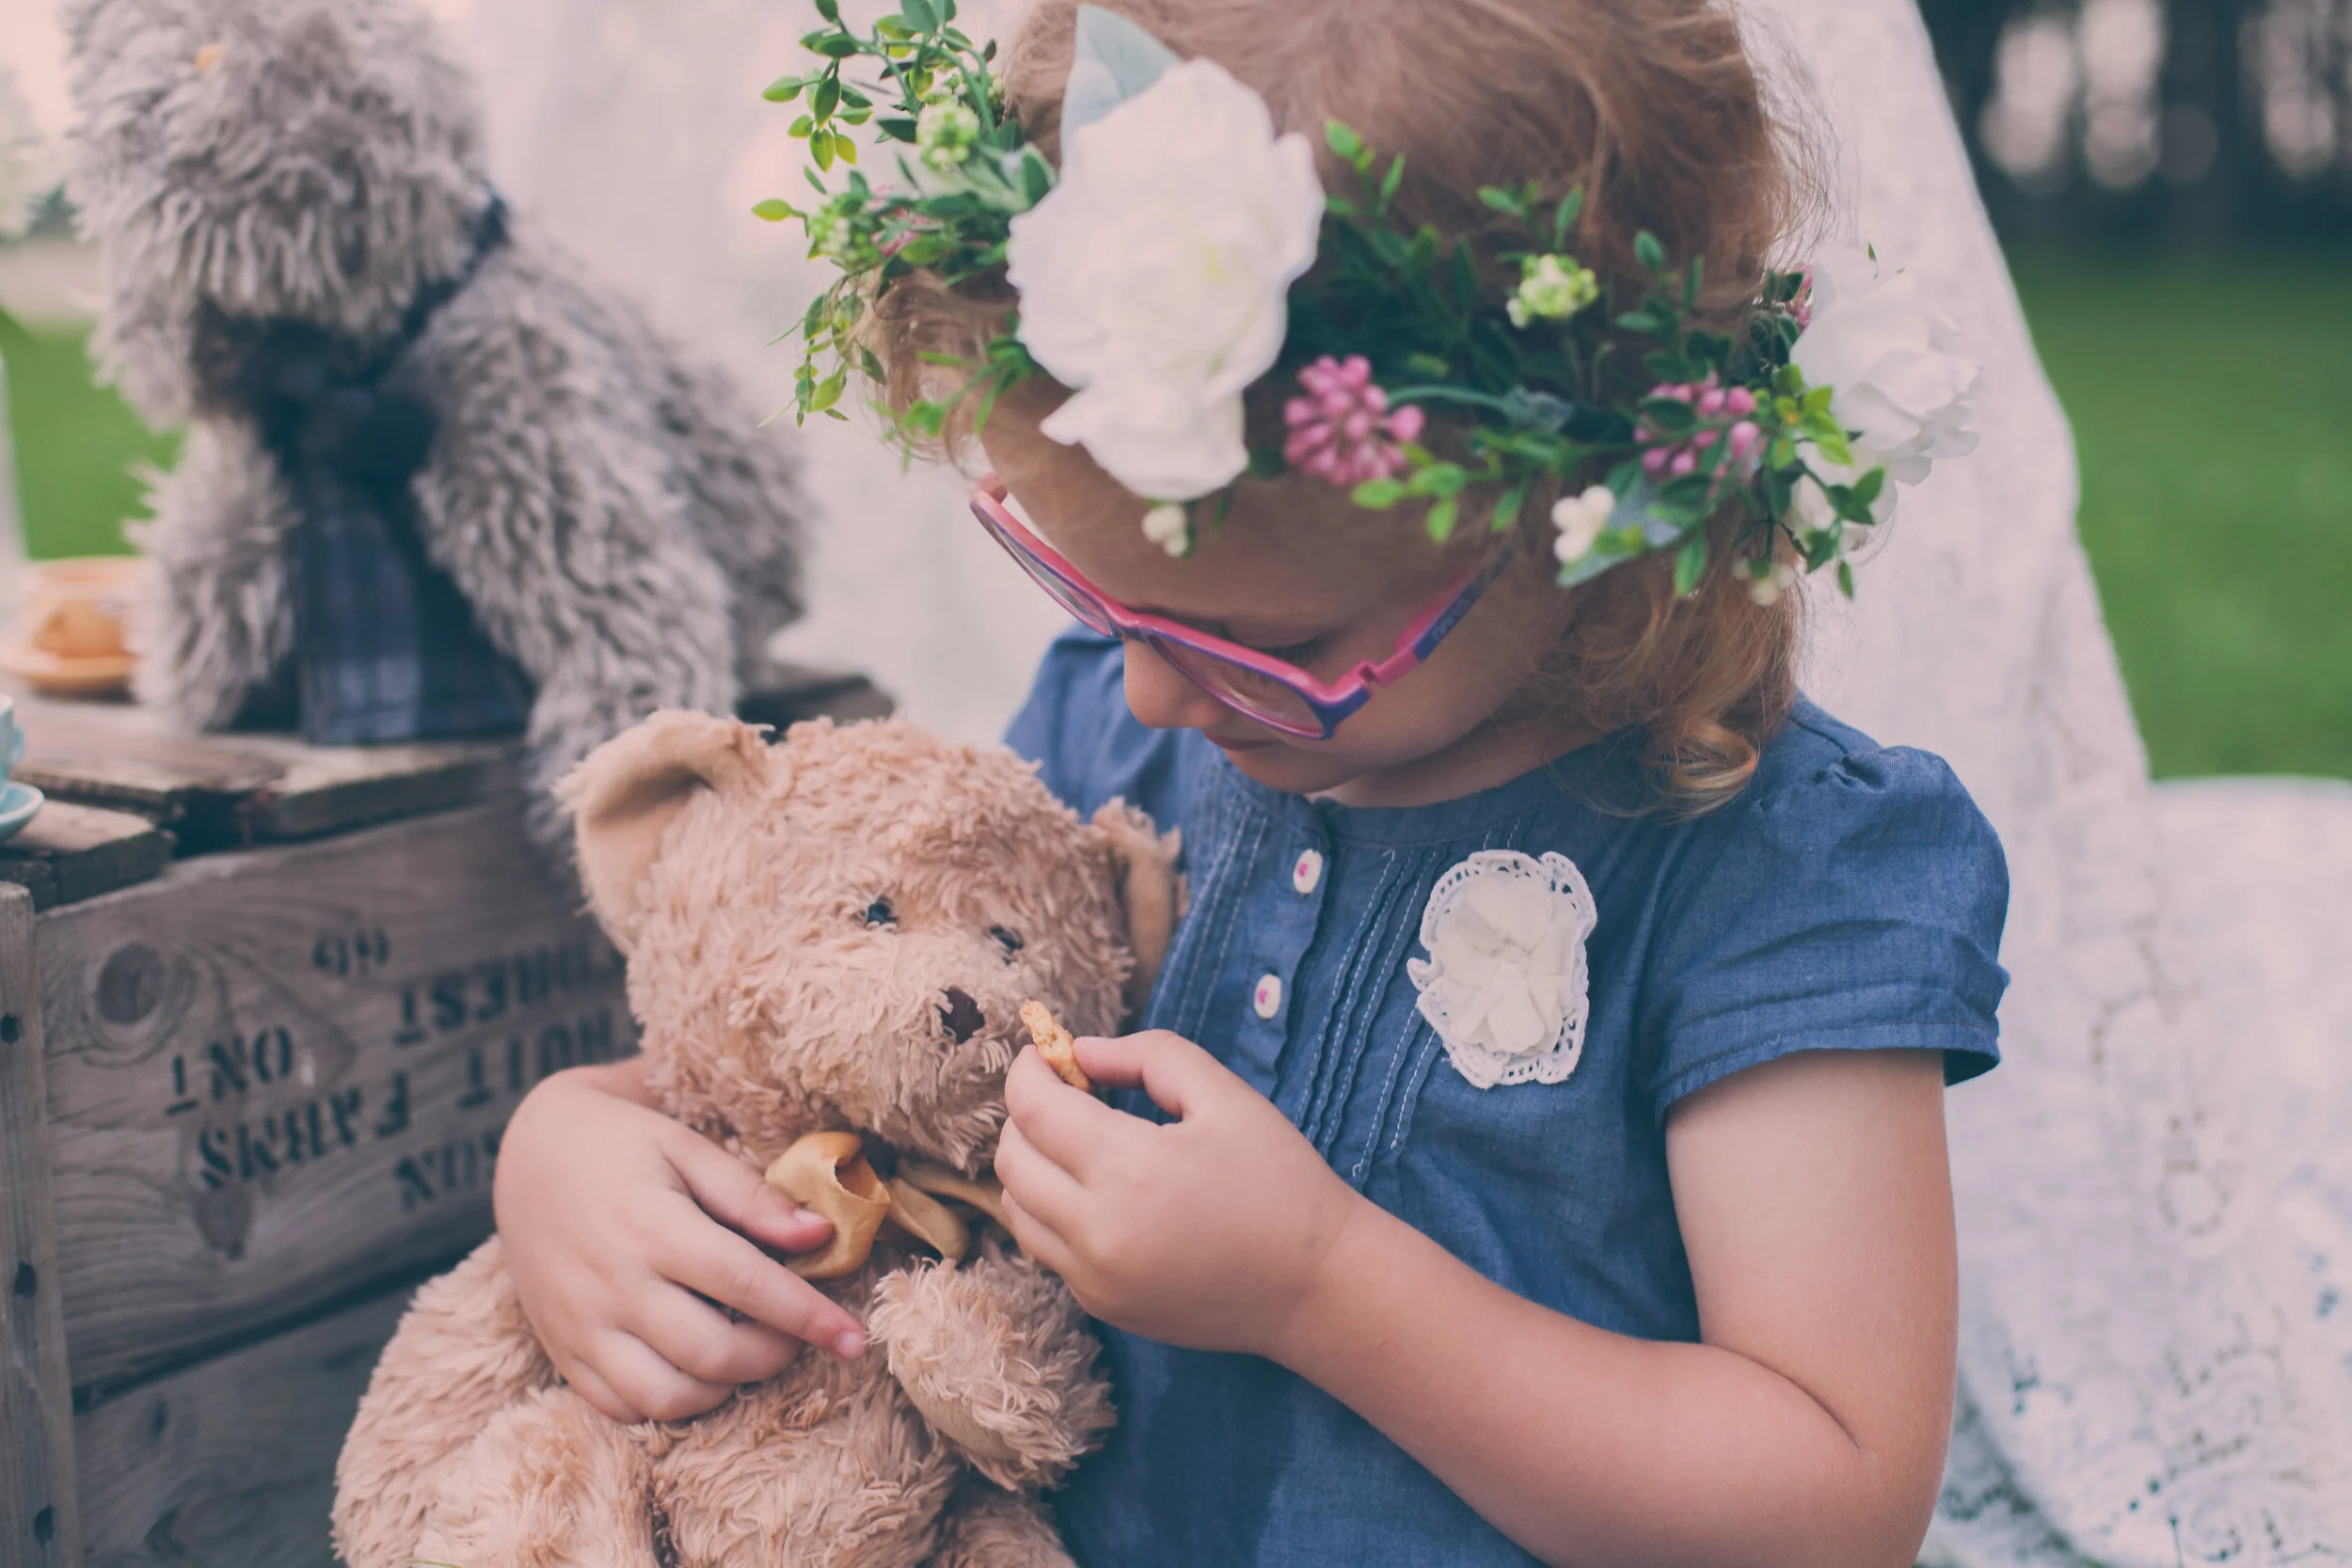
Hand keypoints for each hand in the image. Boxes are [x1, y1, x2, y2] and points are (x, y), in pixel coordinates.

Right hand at [493, 1061, 868, 1423]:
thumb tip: (819, 1236)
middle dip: (775, 1355)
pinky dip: (671, 1403)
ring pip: (669, 1396)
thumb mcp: (687, 1149)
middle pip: (714, 1353)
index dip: (810, 1317)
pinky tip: (697, 1368)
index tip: (857, 1339)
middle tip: (796, 1334)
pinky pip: (622, 1408)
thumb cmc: (624, 1145)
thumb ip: (751, 1196)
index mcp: (654, 1228)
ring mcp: (583, 1326)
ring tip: (747, 1351)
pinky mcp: (563, 1351)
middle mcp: (615, 1285)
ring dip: (726, 1387)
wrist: (529, 1155)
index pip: (749, 1286)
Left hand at [992, 1031, 1365, 1359]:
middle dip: (1025, 1115)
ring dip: (1031, 1166)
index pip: (1033, 1110)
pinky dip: (1053, 1211)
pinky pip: (1047, 1249)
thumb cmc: (1279, 1181)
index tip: (1044, 1054)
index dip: (1027, 1071)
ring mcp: (1094, 1278)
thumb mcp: (1224, 1095)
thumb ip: (1148, 1056)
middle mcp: (1097, 1232)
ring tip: (1077, 1142)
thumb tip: (1081, 1053)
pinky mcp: (1103, 1306)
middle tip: (1066, 1094)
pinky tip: (1100, 1192)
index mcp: (1128, 1169)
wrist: (1315, 1286)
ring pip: (1017, 1210)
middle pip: (1012, 1161)